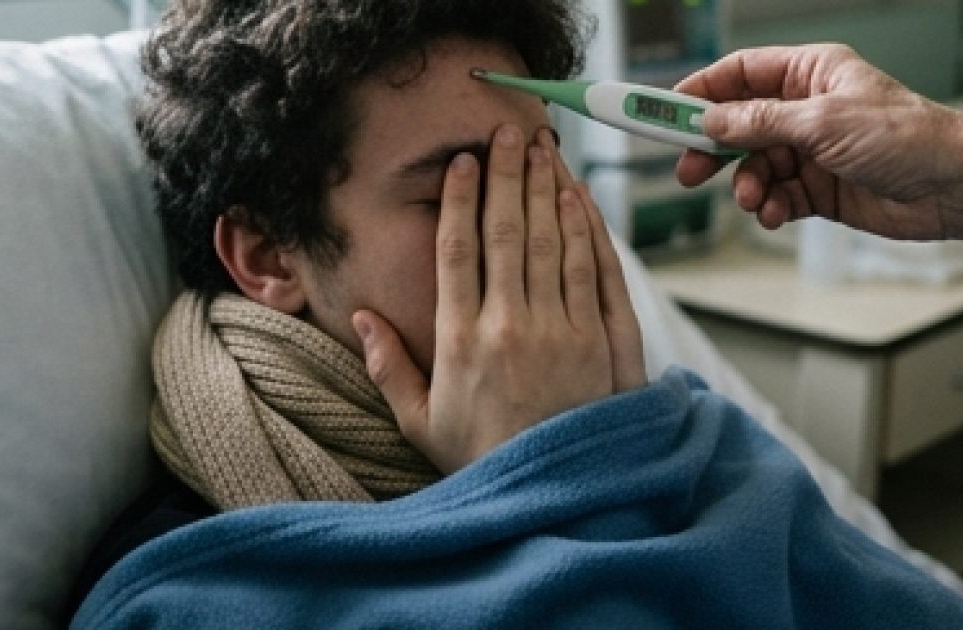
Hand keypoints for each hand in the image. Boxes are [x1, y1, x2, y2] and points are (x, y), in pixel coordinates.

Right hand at [353, 125, 644, 472]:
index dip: (462, 199)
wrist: (557, 499)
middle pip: (508, 232)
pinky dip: (587, 231)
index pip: (459, 251)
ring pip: (553, 242)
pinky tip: (579, 201)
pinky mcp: (604, 341)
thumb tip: (358, 318)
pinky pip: (594, 273)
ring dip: (548, 190)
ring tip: (543, 150)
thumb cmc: (483, 461)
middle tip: (507, 132)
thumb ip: (389, 367)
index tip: (464, 163)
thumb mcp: (420, 423)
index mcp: (461, 341)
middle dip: (508, 175)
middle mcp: (512, 326)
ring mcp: (564, 331)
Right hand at [674, 43, 962, 240]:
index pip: (740, 74)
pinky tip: (775, 213)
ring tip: (753, 199)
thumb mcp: (821, 122)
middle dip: (713, 149)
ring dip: (746, 186)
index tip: (665, 112)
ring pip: (754, 166)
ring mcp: (812, 150)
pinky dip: (769, 207)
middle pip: (738, 124)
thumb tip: (712, 121)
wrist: (952, 187)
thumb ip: (759, 122)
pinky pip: (776, 195)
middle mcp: (807, 109)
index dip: (700, 92)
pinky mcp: (819, 188)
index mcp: (810, 73)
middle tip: (687, 170)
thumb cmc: (907, 138)